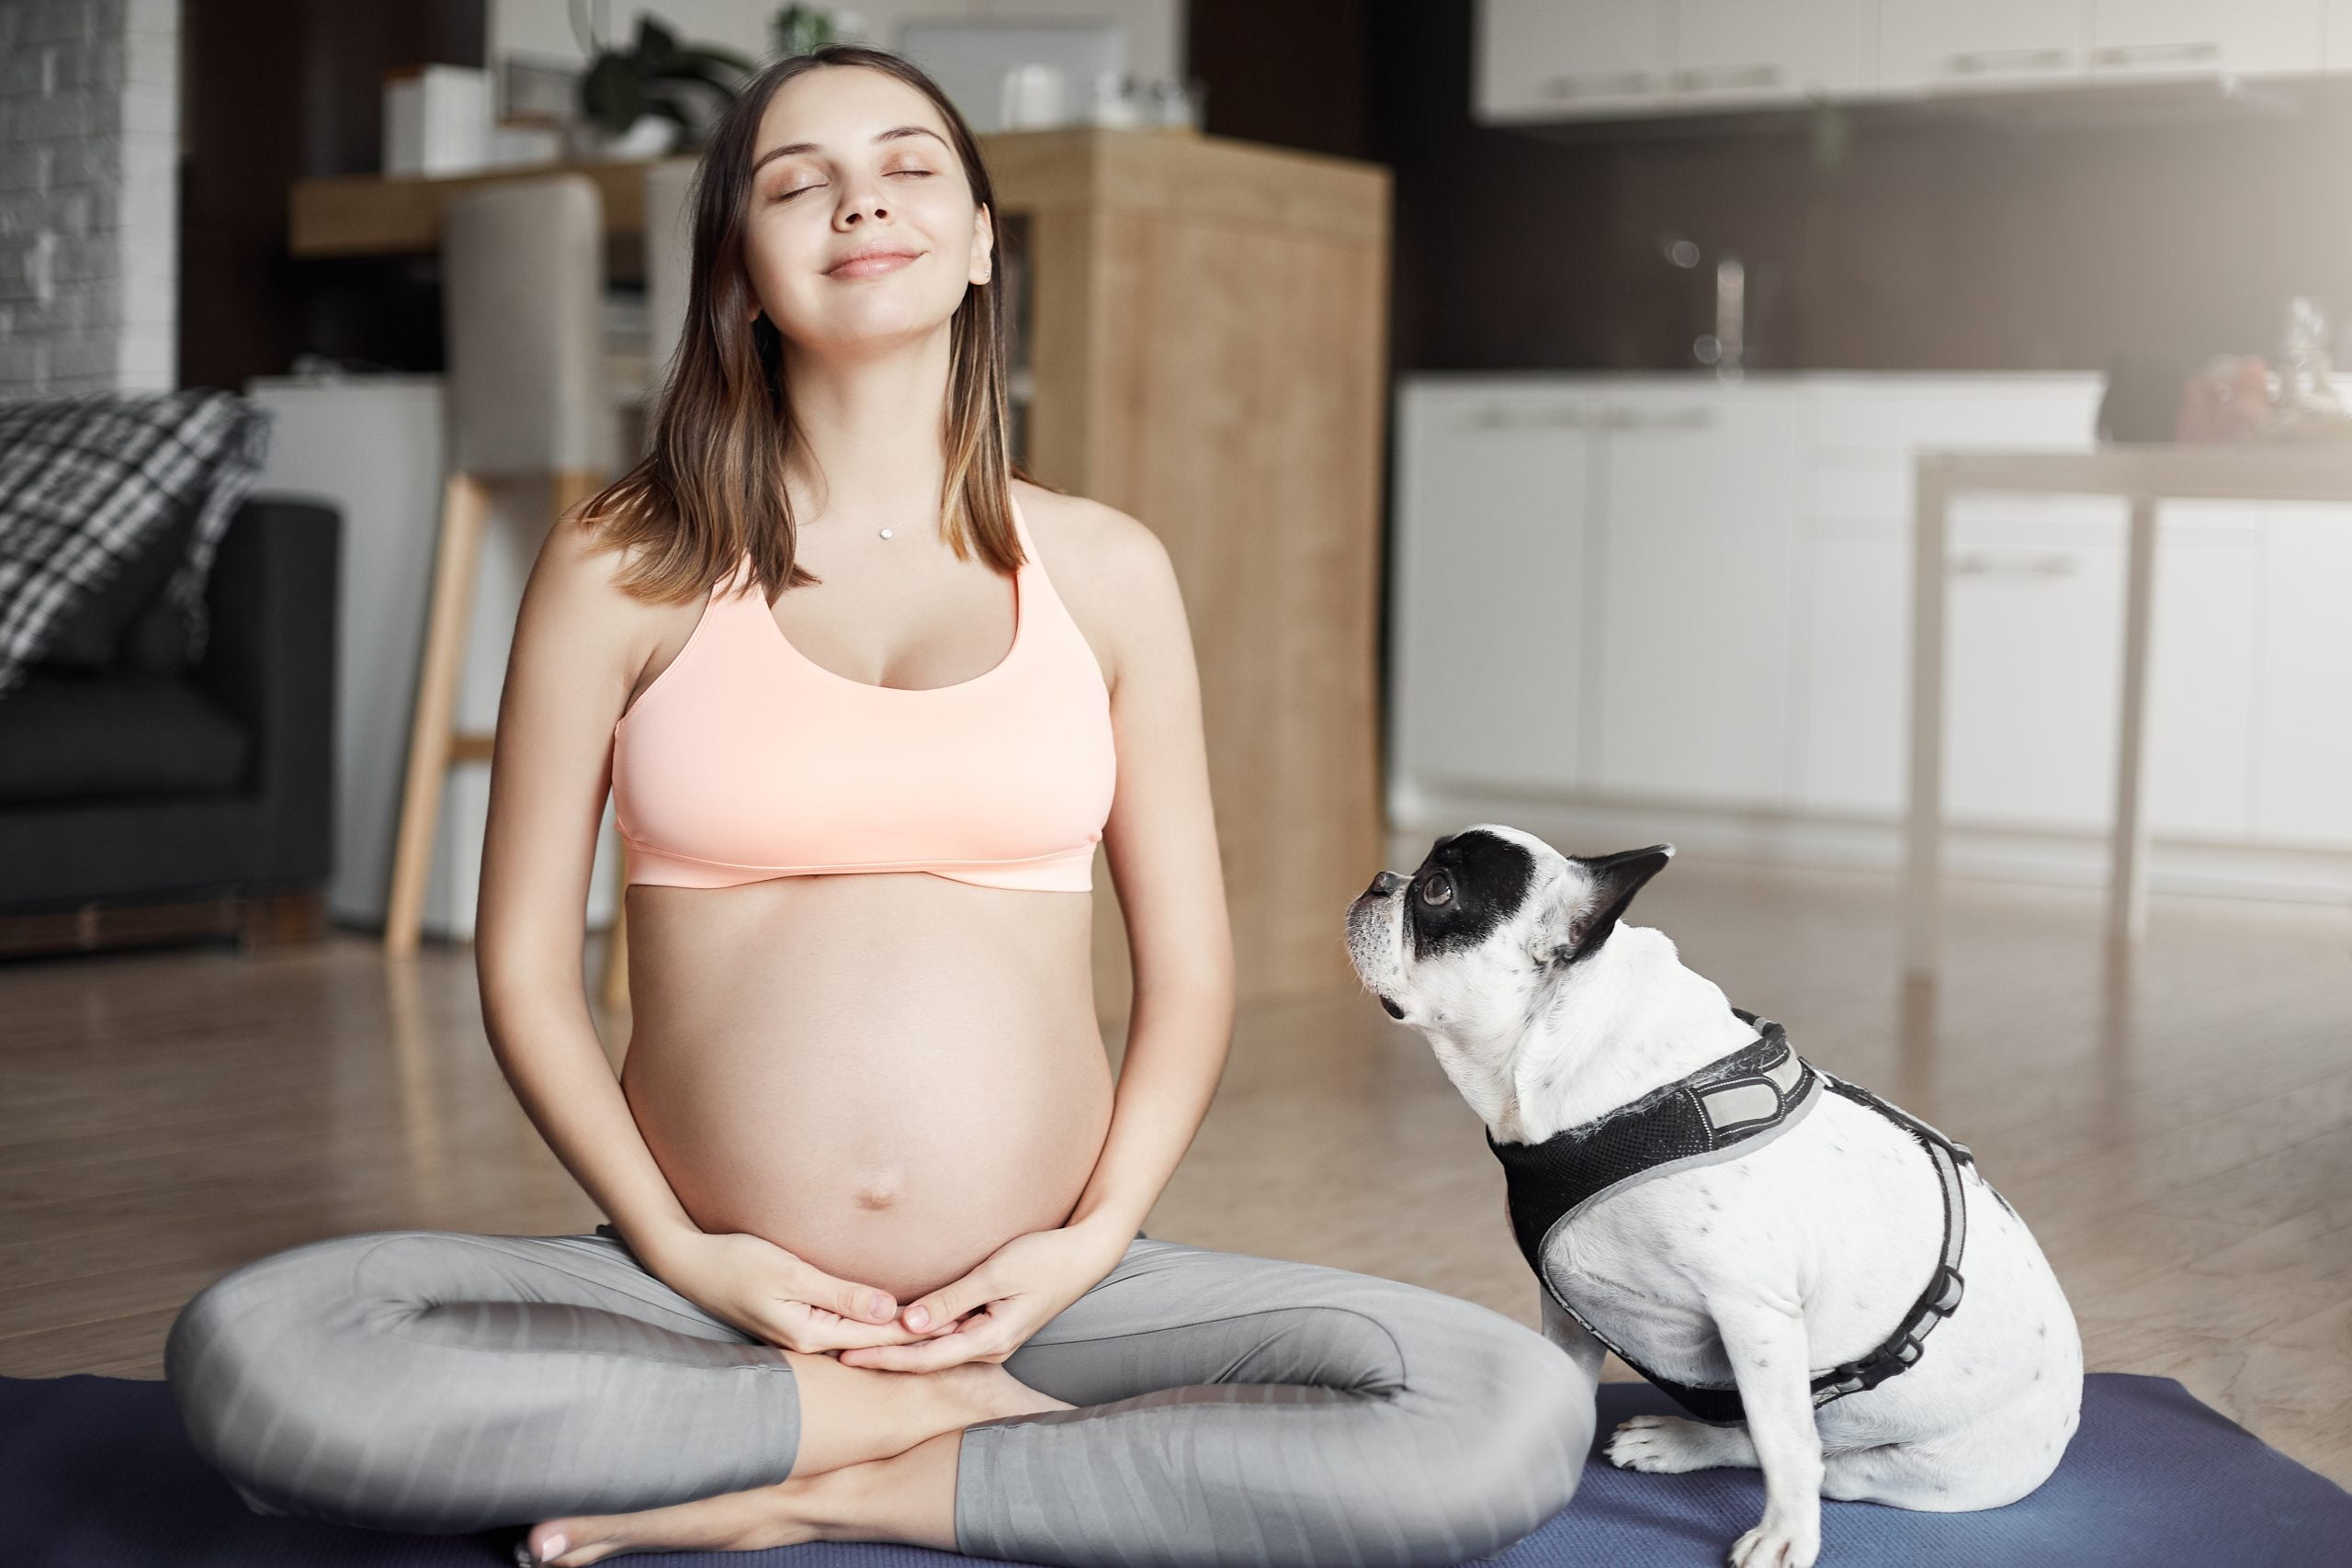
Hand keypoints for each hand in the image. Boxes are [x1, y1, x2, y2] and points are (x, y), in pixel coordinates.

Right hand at [646, 1229, 939, 1355]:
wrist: (688, 1264)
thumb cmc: (735, 1261)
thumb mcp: (791, 1272)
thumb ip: (840, 1293)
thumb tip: (888, 1312)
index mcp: (810, 1333)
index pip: (879, 1335)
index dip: (921, 1328)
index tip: (960, 1321)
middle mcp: (808, 1342)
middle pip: (875, 1341)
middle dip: (919, 1335)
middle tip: (967, 1325)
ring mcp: (800, 1334)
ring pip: (861, 1336)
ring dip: (899, 1330)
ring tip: (944, 1323)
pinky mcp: (795, 1322)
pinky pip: (844, 1327)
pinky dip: (873, 1324)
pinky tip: (894, 1316)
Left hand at [834, 1221, 1130, 1372]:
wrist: (1084, 1254)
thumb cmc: (1044, 1259)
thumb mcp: (995, 1274)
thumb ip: (952, 1299)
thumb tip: (910, 1324)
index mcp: (989, 1340)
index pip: (925, 1357)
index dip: (884, 1358)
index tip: (847, 1355)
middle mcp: (988, 1347)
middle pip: (925, 1358)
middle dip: (883, 1358)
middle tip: (838, 1354)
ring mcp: (990, 1337)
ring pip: (936, 1349)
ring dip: (899, 1348)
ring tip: (858, 1344)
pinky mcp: (991, 1323)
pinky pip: (948, 1335)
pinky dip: (921, 1334)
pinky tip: (898, 1329)